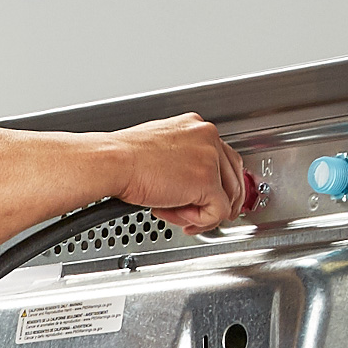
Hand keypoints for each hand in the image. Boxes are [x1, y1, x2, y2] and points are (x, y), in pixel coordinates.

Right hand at [111, 113, 243, 234]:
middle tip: (200, 215)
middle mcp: (208, 138)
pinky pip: (217, 212)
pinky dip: (200, 221)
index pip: (225, 157)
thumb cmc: (123, 156)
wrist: (113, 162)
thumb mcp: (159, 147)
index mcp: (196, 127)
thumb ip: (181, 158)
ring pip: (228, 198)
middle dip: (218, 202)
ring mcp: (210, 159)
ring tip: (181, 216)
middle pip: (234, 178)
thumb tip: (188, 180)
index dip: (218, 183)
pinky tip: (178, 216)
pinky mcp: (207, 183)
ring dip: (204, 213)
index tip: (206, 197)